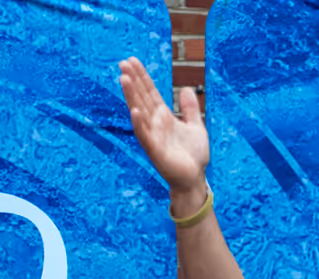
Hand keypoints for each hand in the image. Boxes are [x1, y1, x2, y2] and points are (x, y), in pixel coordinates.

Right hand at [119, 57, 208, 191]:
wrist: (195, 178)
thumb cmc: (193, 155)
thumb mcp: (195, 127)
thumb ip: (190, 109)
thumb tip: (186, 88)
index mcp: (164, 117)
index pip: (150, 93)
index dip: (142, 77)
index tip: (132, 60)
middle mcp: (155, 124)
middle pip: (142, 98)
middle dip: (133, 81)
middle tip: (123, 62)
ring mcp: (153, 136)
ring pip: (139, 113)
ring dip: (131, 97)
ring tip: (124, 79)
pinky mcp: (156, 151)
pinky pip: (145, 136)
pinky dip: (140, 124)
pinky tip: (135, 111)